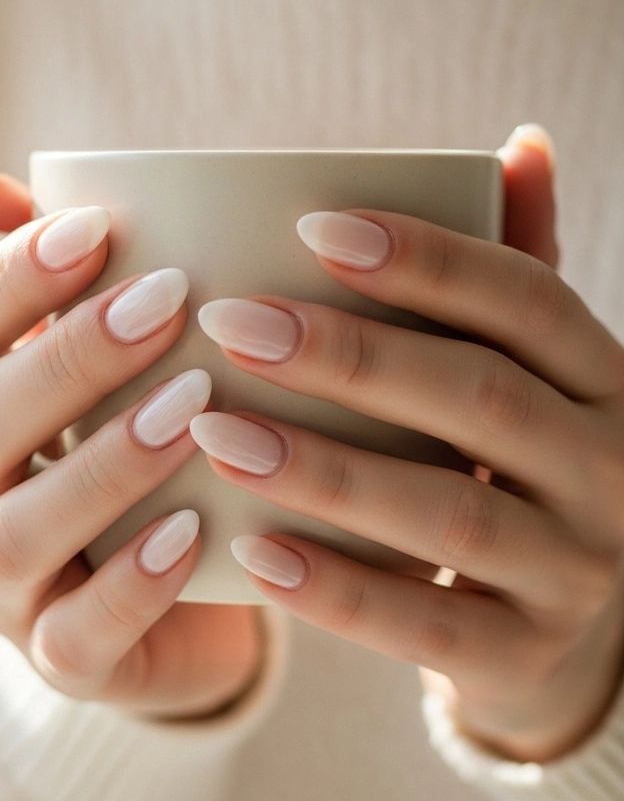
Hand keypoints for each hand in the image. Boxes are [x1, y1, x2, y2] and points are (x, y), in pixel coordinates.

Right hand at [0, 161, 261, 718]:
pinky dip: (133, 582)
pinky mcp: (62, 661)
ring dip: (104, 464)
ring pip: (15, 532)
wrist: (171, 602)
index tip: (99, 227)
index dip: (9, 278)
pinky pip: (79, 634)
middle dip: (66, 358)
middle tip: (169, 301)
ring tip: (193, 407)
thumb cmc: (131, 450)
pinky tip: (193, 529)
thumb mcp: (96, 363)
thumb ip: (43, 276)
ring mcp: (1, 590)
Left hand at [191, 127, 623, 761]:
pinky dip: (334, 589)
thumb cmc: (524, 475)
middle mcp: (611, 471)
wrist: (570, 640)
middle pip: (480, 398)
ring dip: (325, 469)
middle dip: (351, 356)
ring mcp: (576, 572)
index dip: (426, 259)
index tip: (309, 227)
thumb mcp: (539, 381)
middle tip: (229, 322)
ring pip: (448, 511)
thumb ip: (520, 275)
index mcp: (607, 381)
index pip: (526, 300)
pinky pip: (423, 623)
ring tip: (215, 429)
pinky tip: (249, 549)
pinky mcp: (522, 657)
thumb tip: (518, 143)